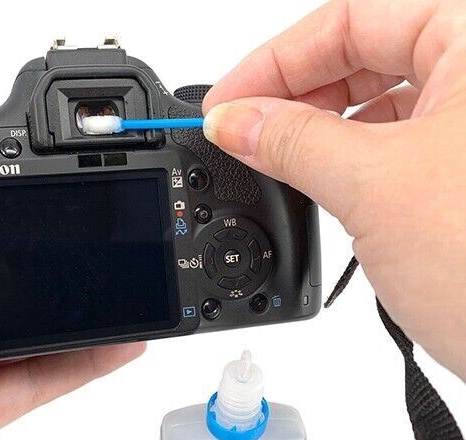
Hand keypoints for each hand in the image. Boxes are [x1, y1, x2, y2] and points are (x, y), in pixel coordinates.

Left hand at [0, 76, 144, 439]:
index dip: (15, 178)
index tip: (58, 169)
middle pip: (12, 258)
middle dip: (62, 241)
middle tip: (109, 224)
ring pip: (38, 317)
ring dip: (90, 301)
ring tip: (133, 276)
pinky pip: (51, 373)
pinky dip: (93, 357)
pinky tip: (128, 336)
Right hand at [202, 0, 465, 378]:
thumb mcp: (372, 186)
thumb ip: (291, 142)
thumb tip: (233, 121)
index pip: (351, 21)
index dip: (274, 61)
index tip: (228, 101)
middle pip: (362, 56)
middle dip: (291, 94)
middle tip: (240, 128)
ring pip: (373, 103)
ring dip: (314, 128)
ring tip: (271, 158)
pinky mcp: (456, 173)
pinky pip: (385, 145)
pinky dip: (341, 158)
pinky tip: (312, 179)